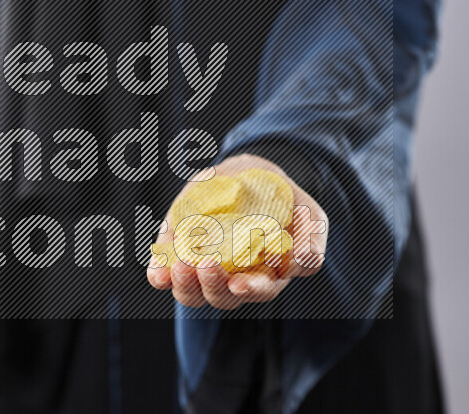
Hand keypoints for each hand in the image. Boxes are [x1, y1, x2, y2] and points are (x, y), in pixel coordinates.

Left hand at [147, 154, 327, 309]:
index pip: (257, 291)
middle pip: (221, 297)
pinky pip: (164, 272)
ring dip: (183, 285)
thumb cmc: (283, 198)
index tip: (240, 284)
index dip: (249, 291)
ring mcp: (202, 267)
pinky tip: (158, 270)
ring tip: (180, 266)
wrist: (250, 171)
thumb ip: (311, 242)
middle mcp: (231, 277)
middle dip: (212, 286)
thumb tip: (299, 264)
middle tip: (207, 265)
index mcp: (265, 275)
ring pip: (190, 292)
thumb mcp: (308, 214)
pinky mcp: (178, 251)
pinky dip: (159, 275)